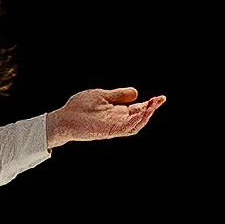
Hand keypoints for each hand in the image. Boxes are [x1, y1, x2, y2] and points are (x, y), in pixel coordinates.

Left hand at [45, 87, 163, 144]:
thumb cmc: (79, 107)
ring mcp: (113, 127)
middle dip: (151, 110)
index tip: (160, 98)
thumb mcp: (102, 95)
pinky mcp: (107, 130)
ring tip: (153, 105)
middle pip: (139, 118)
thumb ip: (118, 95)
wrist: (64, 118)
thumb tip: (136, 93)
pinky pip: (124, 128)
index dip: (150, 105)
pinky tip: (140, 112)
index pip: (138, 110)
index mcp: (117, 113)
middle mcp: (117, 121)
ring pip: (135, 125)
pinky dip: (134, 121)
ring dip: (145, 116)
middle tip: (160, 100)